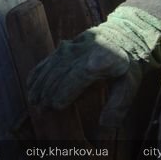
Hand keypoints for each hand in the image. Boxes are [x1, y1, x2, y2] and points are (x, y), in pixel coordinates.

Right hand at [26, 5, 160, 128]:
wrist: (125, 35)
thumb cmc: (128, 64)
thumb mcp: (130, 84)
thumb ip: (118, 105)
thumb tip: (105, 125)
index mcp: (100, 60)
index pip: (76, 78)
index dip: (64, 93)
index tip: (55, 107)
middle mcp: (83, 51)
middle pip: (60, 72)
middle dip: (48, 92)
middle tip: (40, 110)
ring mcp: (73, 46)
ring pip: (51, 65)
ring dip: (40, 83)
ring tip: (33, 100)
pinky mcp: (67, 45)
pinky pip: (49, 58)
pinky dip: (38, 71)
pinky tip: (30, 84)